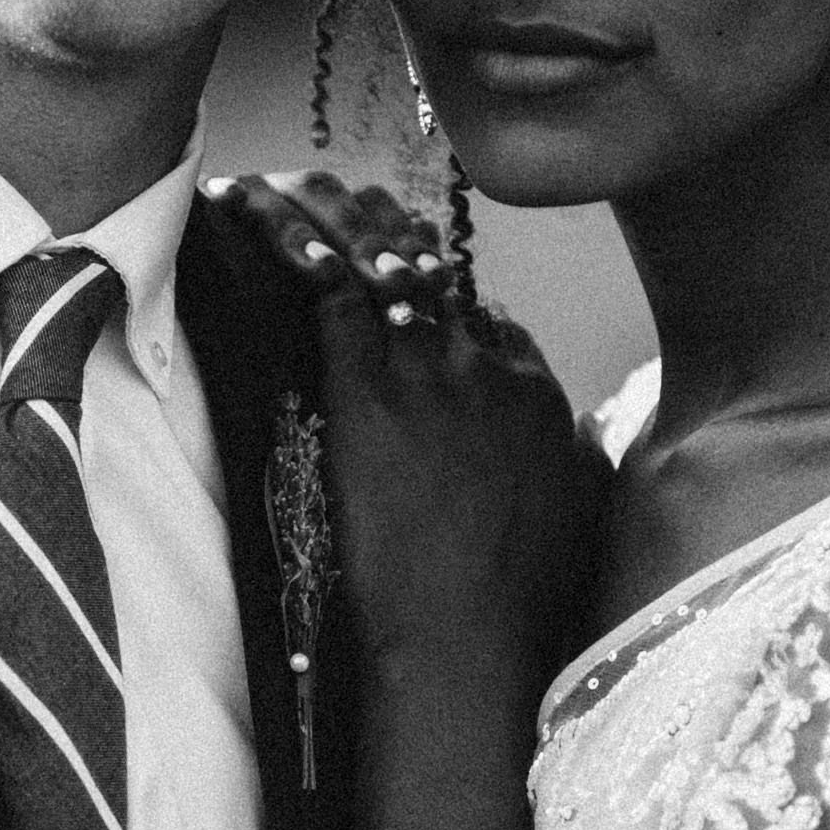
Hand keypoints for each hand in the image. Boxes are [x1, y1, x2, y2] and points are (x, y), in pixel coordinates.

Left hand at [222, 171, 601, 683]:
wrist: (473, 642)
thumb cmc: (522, 609)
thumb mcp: (578, 521)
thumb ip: (571, 466)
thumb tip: (571, 447)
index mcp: (538, 395)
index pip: (484, 317)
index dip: (437, 299)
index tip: (403, 290)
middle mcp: (488, 365)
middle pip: (431, 277)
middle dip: (382, 245)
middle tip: (339, 217)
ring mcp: (428, 371)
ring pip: (375, 262)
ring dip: (326, 222)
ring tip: (281, 187)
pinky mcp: (369, 387)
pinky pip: (327, 286)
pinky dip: (286, 242)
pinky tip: (252, 213)